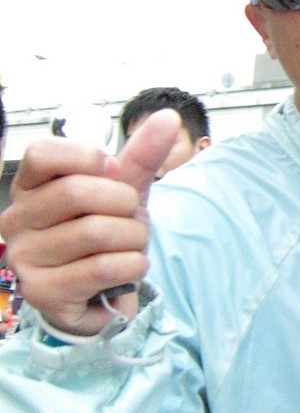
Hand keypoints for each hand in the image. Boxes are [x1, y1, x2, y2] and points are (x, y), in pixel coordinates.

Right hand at [0, 110, 182, 336]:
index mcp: (30, 187)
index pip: (43, 153)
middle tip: (131, 219)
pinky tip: (128, 269)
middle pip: (77, 192)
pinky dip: (132, 266)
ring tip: (130, 246)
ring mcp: (24, 257)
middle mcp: (17, 220)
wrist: (102, 294)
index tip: (114, 173)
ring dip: (133, 239)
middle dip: (124, 205)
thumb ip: (141, 156)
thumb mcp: (123, 191)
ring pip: (96, 232)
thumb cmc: (106, 236)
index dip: (89, 158)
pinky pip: (103, 267)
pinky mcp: (42, 291)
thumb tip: (168, 117)